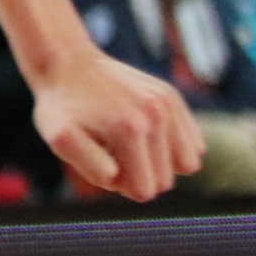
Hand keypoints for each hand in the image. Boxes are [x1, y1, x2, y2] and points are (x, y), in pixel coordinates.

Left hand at [31, 49, 202, 201]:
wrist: (68, 63)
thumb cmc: (61, 107)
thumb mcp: (60, 139)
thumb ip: (89, 166)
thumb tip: (118, 177)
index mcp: (130, 130)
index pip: (144, 191)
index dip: (121, 186)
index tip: (103, 163)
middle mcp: (156, 115)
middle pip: (165, 181)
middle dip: (139, 175)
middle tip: (112, 152)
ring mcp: (168, 104)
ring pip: (187, 164)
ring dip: (160, 162)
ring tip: (130, 143)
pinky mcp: (174, 97)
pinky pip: (194, 143)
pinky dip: (172, 146)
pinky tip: (146, 133)